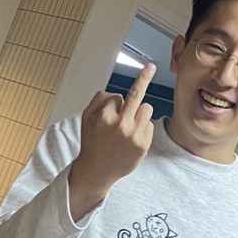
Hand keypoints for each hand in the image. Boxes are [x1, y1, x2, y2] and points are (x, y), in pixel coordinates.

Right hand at [68, 63, 155, 220]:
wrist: (97, 170)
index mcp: (105, 116)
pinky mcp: (143, 145)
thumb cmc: (92, 142)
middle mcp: (120, 124)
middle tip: (151, 67)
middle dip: (144, 78)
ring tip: (129, 125)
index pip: (117, 97)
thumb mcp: (86, 118)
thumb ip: (99, 100)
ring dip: (140, 112)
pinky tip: (132, 138)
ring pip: (146, 109)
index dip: (113, 105)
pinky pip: (150, 125)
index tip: (118, 101)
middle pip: (137, 95)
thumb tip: (117, 93)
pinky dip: (143, 128)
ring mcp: (134, 135)